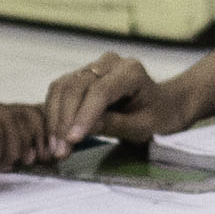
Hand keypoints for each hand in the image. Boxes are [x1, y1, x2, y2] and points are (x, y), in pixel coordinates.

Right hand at [46, 53, 201, 148]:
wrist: (161, 104)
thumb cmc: (157, 116)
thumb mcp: (142, 127)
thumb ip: (115, 125)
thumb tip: (83, 129)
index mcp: (131, 72)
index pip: (100, 91)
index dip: (84, 115)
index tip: (73, 140)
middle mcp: (109, 63)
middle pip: (76, 87)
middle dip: (65, 120)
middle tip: (60, 151)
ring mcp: (93, 66)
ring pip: (63, 87)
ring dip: (55, 118)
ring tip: (55, 148)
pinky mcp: (81, 75)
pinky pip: (60, 91)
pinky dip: (53, 113)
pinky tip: (54, 136)